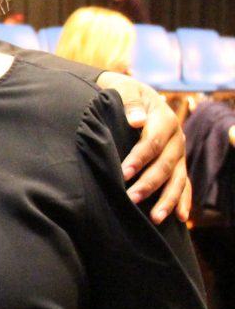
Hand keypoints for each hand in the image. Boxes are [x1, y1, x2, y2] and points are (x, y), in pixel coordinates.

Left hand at [96, 71, 190, 223]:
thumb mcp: (124, 90)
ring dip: (167, 199)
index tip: (124, 173)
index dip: (139, 158)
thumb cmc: (124, 93)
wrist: (135, 92)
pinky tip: (180, 218)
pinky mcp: (178, 163)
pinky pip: (184, 184)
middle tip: (131, 199)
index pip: (153, 142)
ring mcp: (179, 153)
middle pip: (165, 164)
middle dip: (149, 183)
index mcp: (164, 119)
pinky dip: (182, 200)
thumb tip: (136, 121)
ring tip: (154, 218)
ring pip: (177, 178)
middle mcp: (176, 138)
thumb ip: (130, 103)